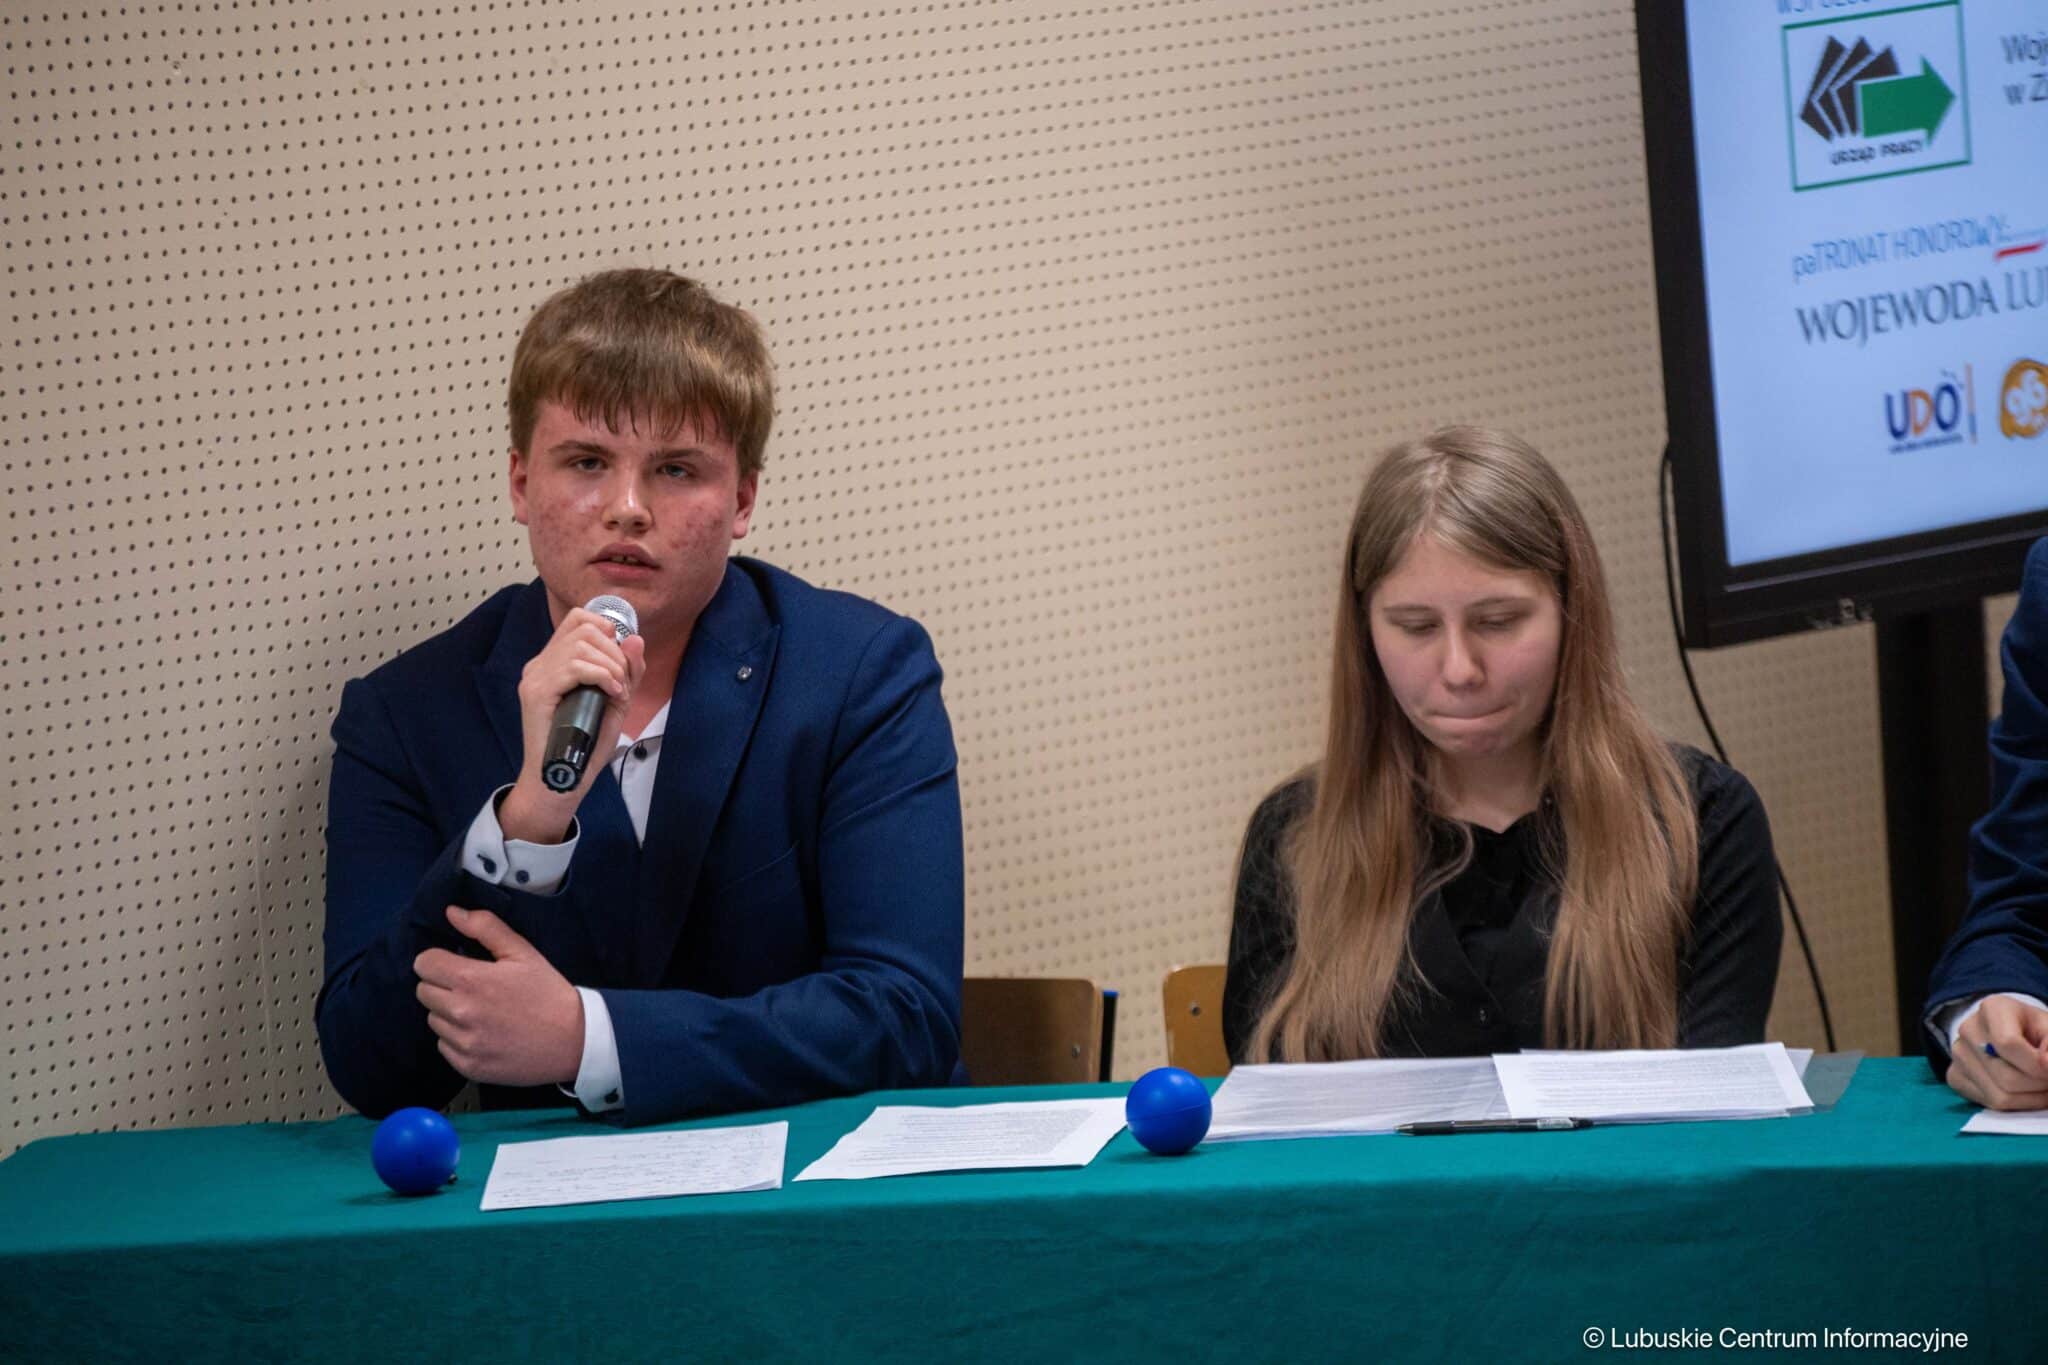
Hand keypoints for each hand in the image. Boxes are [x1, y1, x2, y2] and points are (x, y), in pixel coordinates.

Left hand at [414, 907, 584, 1087]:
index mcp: (471, 980)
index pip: (424, 964)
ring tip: (481, 1011)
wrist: (574, 1041)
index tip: (456, 963)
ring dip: (448, 1013)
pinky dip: (457, 1038)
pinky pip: (444, 1045)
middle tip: (472, 988)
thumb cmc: (548, 992)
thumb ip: (485, 927)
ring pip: (433, 1019)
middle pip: (423, 991)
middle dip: (442, 985)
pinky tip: (484, 1033)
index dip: (438, 959)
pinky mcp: (467, 1066)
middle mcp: (461, 1013)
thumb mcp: (522, 952)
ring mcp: (463, 1043)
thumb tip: (452, 913)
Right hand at [500, 607, 647, 841]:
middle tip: (622, 683)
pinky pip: (574, 667)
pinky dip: (601, 676)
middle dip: (615, 653)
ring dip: (610, 667)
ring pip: (581, 646)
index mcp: (554, 661)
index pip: (578, 619)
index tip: (619, 660)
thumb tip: (635, 639)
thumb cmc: (586, 743)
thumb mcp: (615, 701)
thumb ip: (627, 671)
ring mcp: (534, 677)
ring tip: (616, 692)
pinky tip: (610, 694)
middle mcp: (539, 664)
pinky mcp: (535, 693)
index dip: (607, 630)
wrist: (563, 777)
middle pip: (585, 629)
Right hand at [1946, 995, 2047, 1109]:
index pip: (2008, 1044)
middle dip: (2038, 1085)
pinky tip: (2023, 1092)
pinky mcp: (1954, 1076)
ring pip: (1999, 1096)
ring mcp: (1957, 1054)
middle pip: (2007, 1077)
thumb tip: (2046, 1066)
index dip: (2037, 1064)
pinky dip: (2014, 1104)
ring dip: (2030, 1099)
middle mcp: (1968, 1029)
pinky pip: (1989, 1104)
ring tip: (2040, 1086)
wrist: (2009, 1031)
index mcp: (1993, 1008)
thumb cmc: (2034, 1030)